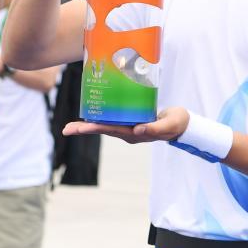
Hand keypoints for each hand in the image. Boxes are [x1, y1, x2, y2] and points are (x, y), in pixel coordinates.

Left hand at [62, 106, 190, 143]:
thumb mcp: (168, 124)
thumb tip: (137, 130)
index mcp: (135, 134)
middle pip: (103, 130)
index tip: (81, 128)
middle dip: (84, 129)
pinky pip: (111, 120)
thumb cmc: (176, 123)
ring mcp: (128, 127)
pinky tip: (90, 114)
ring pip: (104, 126)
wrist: (181, 124)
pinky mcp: (130, 121)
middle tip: (66, 129)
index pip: (111, 130)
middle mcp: (128, 132)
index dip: (95, 128)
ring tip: (69, 127)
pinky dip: (99, 118)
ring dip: (87, 126)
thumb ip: (155, 128)